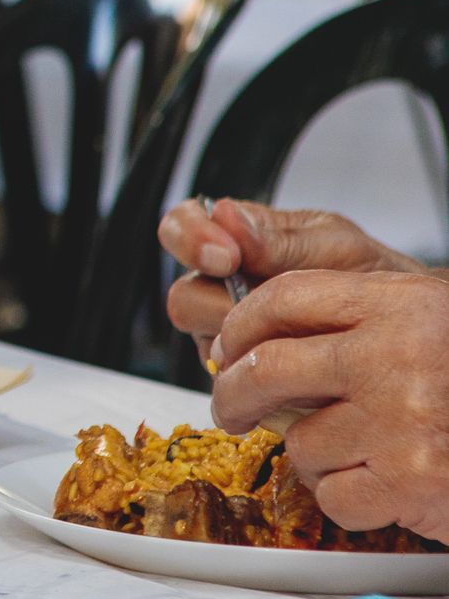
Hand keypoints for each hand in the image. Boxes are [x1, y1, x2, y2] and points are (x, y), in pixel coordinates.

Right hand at [159, 200, 423, 361]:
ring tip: (299, 345)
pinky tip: (303, 371)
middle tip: (264, 314)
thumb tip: (224, 215)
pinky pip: (235, 382)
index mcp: (237, 242)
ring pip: (206, 345)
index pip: (180, 229)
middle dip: (220, 309)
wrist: (417, 335)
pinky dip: (266, 378)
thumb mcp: (337, 248)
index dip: (189, 241)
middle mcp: (222, 289)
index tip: (224, 258)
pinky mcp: (246, 376)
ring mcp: (231, 335)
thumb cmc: (373, 280)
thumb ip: (279, 239)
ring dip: (248, 348)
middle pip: (184, 298)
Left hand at [209, 269, 448, 542]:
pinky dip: (347, 499)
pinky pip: (331, 494)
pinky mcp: (409, 481)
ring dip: (316, 457)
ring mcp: (403, 419)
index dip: (240, 325)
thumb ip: (348, 318)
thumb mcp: (424, 323)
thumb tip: (242, 339)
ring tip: (363, 452)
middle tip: (232, 410)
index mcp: (400, 304)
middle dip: (233, 395)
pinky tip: (384, 486)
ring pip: (299, 442)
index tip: (229, 350)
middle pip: (266, 368)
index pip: (284, 297)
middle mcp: (398, 356)